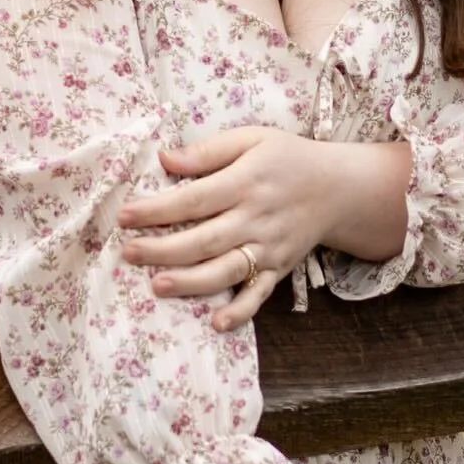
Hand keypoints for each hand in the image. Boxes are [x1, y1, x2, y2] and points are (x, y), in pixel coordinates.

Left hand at [119, 128, 411, 330]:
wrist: (339, 188)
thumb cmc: (287, 158)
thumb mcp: (251, 139)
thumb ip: (208, 151)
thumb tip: (164, 159)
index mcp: (245, 182)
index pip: (194, 199)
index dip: (157, 210)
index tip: (124, 216)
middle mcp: (256, 218)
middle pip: (204, 239)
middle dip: (163, 249)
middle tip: (128, 254)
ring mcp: (268, 248)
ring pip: (227, 270)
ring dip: (191, 282)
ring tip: (157, 286)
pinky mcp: (279, 268)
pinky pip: (259, 295)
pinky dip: (240, 311)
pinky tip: (216, 323)